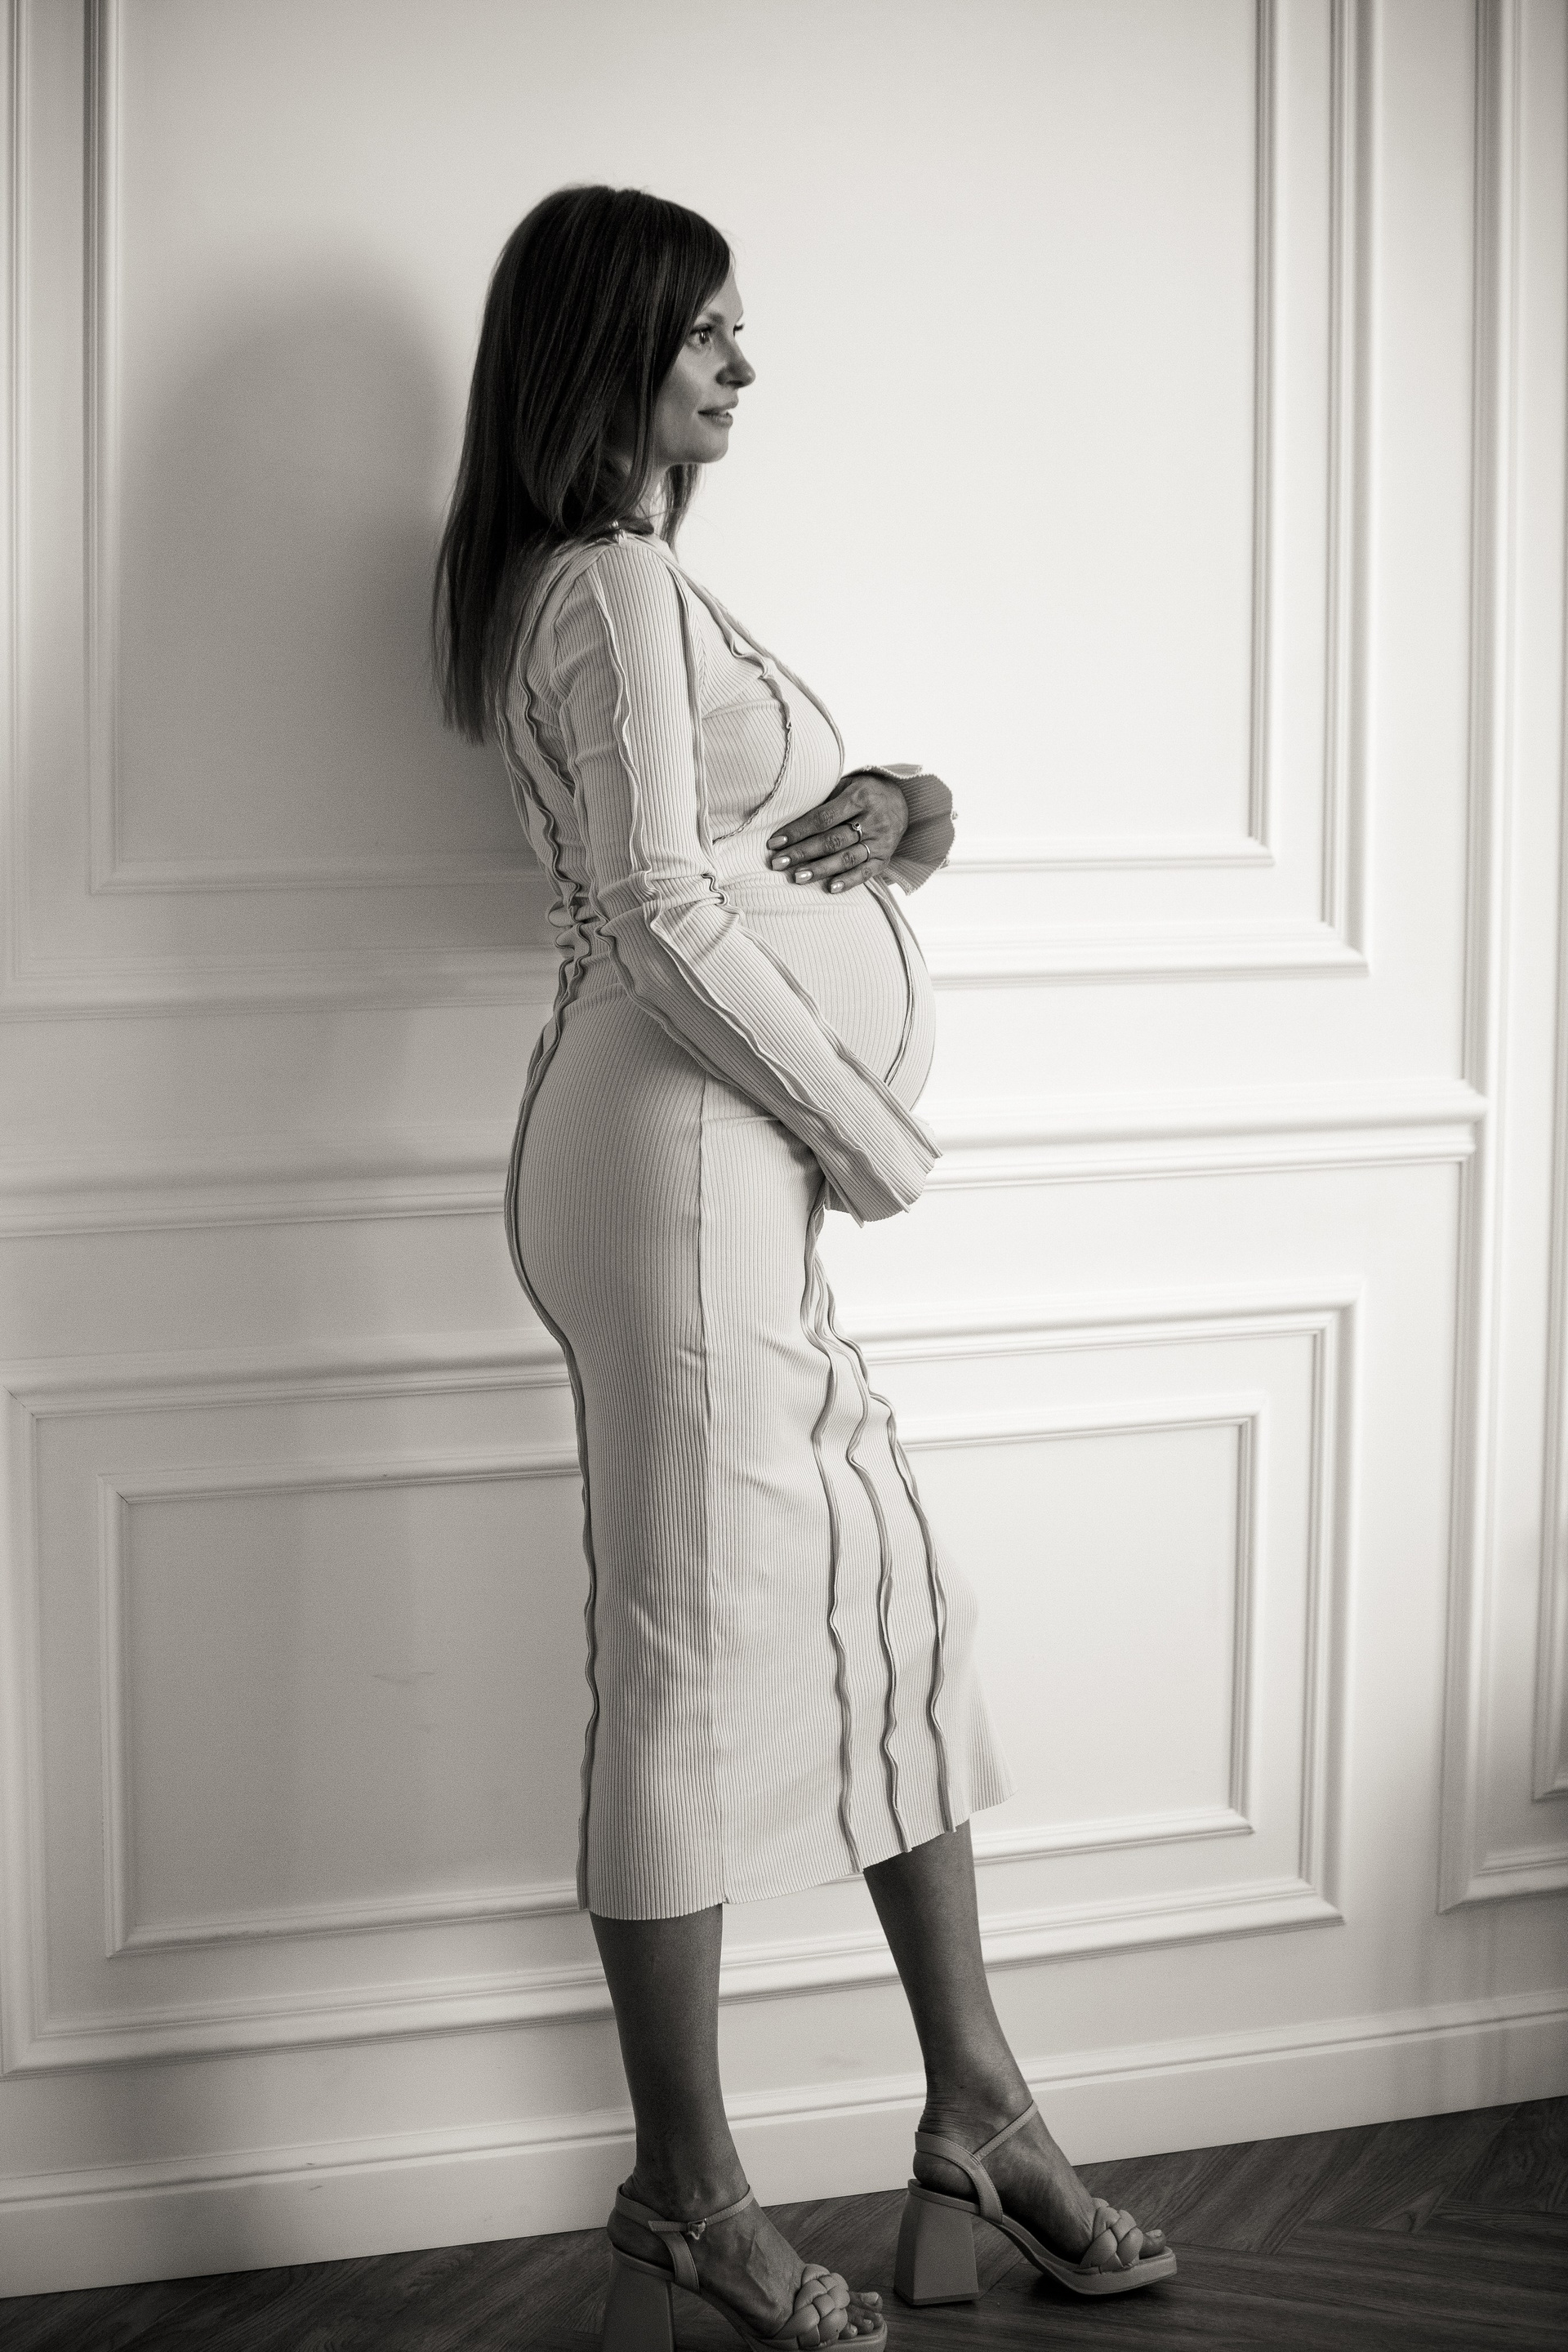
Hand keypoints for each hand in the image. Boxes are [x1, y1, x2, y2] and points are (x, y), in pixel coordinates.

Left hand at [766, 773, 907, 892]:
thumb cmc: (863, 792)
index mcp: (859, 797)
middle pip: (831, 840)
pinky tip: (830, 888)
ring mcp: (881, 840)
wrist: (901, 800)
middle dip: (801, 853)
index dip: (797, 831)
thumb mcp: (846, 786)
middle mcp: (872, 819)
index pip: (822, 818)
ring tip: (797, 878)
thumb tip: (787, 821)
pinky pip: (866, 872)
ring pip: (846, 858)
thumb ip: (824, 801)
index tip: (774, 843)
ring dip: (819, 870)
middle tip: (778, 863)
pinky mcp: (885, 857)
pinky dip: (849, 881)